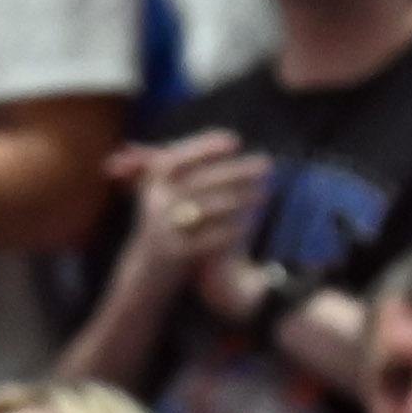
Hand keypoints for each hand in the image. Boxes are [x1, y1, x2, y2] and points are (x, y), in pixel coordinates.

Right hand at [116, 130, 269, 284]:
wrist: (145, 274)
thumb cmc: (165, 225)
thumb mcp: (165, 193)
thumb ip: (195, 168)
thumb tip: (227, 138)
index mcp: (151, 185)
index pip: (176, 158)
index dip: (203, 147)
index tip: (234, 141)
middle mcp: (154, 204)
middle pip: (199, 181)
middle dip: (235, 171)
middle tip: (266, 163)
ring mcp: (163, 229)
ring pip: (206, 209)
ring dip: (239, 199)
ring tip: (265, 193)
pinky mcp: (175, 253)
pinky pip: (208, 239)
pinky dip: (230, 230)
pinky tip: (249, 223)